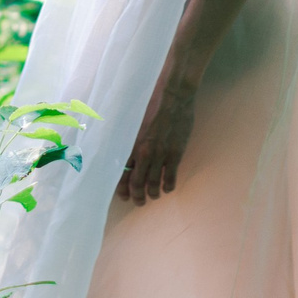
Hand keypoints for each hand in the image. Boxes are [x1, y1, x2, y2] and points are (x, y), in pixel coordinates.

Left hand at [118, 53, 197, 205]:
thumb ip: (129, 137)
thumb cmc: (151, 103)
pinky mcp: (175, 154)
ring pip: (154, 185)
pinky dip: (168, 187)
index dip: (122, 188)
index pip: (122, 173)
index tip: (123, 195)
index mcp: (130, 144)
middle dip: (137, 197)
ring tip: (154, 196)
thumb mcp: (133, 121)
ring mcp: (160, 155)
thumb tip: (124, 149)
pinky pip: (170, 178)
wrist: (173, 96)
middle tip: (139, 202)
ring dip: (153, 194)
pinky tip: (168, 188)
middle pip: (137, 184)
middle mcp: (143, 153)